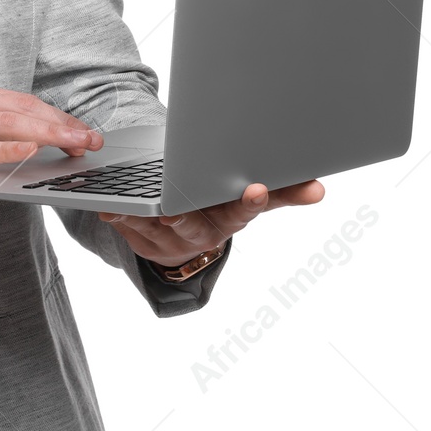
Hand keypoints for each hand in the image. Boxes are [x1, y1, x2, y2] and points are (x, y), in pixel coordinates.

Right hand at [0, 81, 103, 194]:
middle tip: (90, 138)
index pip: (23, 101)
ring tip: (74, 143)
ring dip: (47, 133)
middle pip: (23, 108)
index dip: (57, 115)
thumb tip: (29, 141)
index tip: (82, 129)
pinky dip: (7, 148)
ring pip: (8, 123)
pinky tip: (30, 151)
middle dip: (62, 123)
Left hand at [96, 179, 325, 266]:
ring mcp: (170, 241)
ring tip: (125, 204)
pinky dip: (120, 217)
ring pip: (152, 228)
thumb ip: (281, 193)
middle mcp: (201, 233)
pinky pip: (129, 230)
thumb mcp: (245, 201)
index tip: (258, 189)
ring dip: (140, 216)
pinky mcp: (142, 241)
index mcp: (228, 219)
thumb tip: (319, 188)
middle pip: (193, 226)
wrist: (185, 241)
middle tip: (171, 212)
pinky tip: (111, 207)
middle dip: (182, 217)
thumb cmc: (218, 209)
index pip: (244, 212)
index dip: (251, 202)